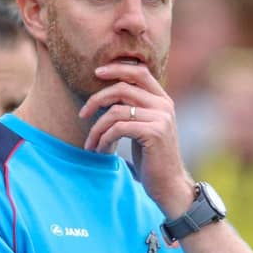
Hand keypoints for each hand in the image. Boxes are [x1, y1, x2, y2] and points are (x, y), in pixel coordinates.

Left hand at [79, 63, 194, 217]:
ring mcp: (161, 118)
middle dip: (97, 99)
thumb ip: (133, 108)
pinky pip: (118, 128)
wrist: (169, 185)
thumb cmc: (151, 157)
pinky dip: (104, 138)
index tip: (96, 72)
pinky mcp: (154, 133)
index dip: (117, 68)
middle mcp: (164, 105)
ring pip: (116, 111)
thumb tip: (105, 94)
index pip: (140, 72)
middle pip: (123, 88)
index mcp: (162, 100)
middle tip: (82, 114)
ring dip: (97, 128)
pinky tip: (100, 150)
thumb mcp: (144, 127)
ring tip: (91, 143)